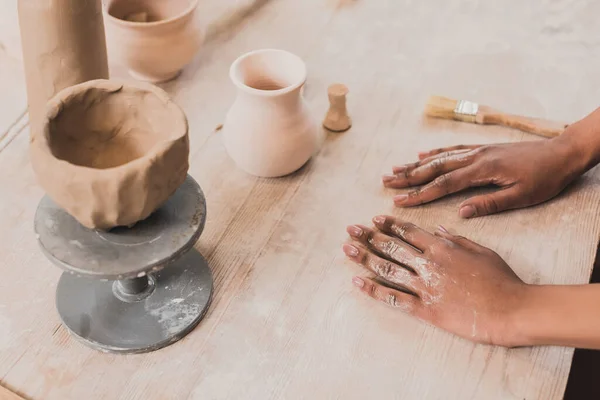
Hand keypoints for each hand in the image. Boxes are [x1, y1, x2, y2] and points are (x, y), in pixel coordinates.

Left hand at [342, 216, 529, 345]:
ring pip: (387, 268)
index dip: (389, 224)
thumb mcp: (481, 251)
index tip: (373, 219)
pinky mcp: (425, 309)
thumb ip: (456, 239)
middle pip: (392, 246)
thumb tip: (436, 229)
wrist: (511, 310)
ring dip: (364, 257)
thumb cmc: (501, 279)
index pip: (408, 231)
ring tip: (346, 248)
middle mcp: (429, 263)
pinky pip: (393, 298)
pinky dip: (373, 289)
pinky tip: (357, 281)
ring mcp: (425, 286)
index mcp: (443, 247)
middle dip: (368, 236)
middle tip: (350, 229)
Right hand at [382, 137, 585, 217]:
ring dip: (416, 164)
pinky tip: (422, 154)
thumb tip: (461, 212)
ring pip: (440, 157)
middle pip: (435, 167)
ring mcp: (478, 151)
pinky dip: (435, 152)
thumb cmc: (545, 178)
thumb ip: (490, 203)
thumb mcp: (522, 196)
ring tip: (395, 169)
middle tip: (386, 182)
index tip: (400, 201)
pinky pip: (453, 149)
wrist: (563, 152)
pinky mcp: (483, 148)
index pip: (444, 184)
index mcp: (483, 171)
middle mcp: (475, 158)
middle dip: (409, 177)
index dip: (420, 193)